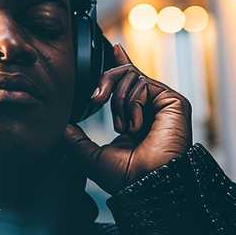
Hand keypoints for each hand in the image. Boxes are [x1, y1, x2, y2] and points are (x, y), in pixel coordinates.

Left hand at [62, 42, 192, 194]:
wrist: (146, 185)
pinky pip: (142, 84)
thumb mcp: (91, 157)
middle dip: (105, 82)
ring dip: (120, 103)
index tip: (114, 49)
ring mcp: (162, 104)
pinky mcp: (173, 101)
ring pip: (131, 77)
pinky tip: (137, 126)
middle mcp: (150, 108)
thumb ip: (76, 139)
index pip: (128, 84)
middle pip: (125, 74)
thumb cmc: (125, 178)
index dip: (120, 66)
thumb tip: (62, 126)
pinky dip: (132, 104)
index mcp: (134, 118)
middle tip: (95, 100)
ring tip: (125, 128)